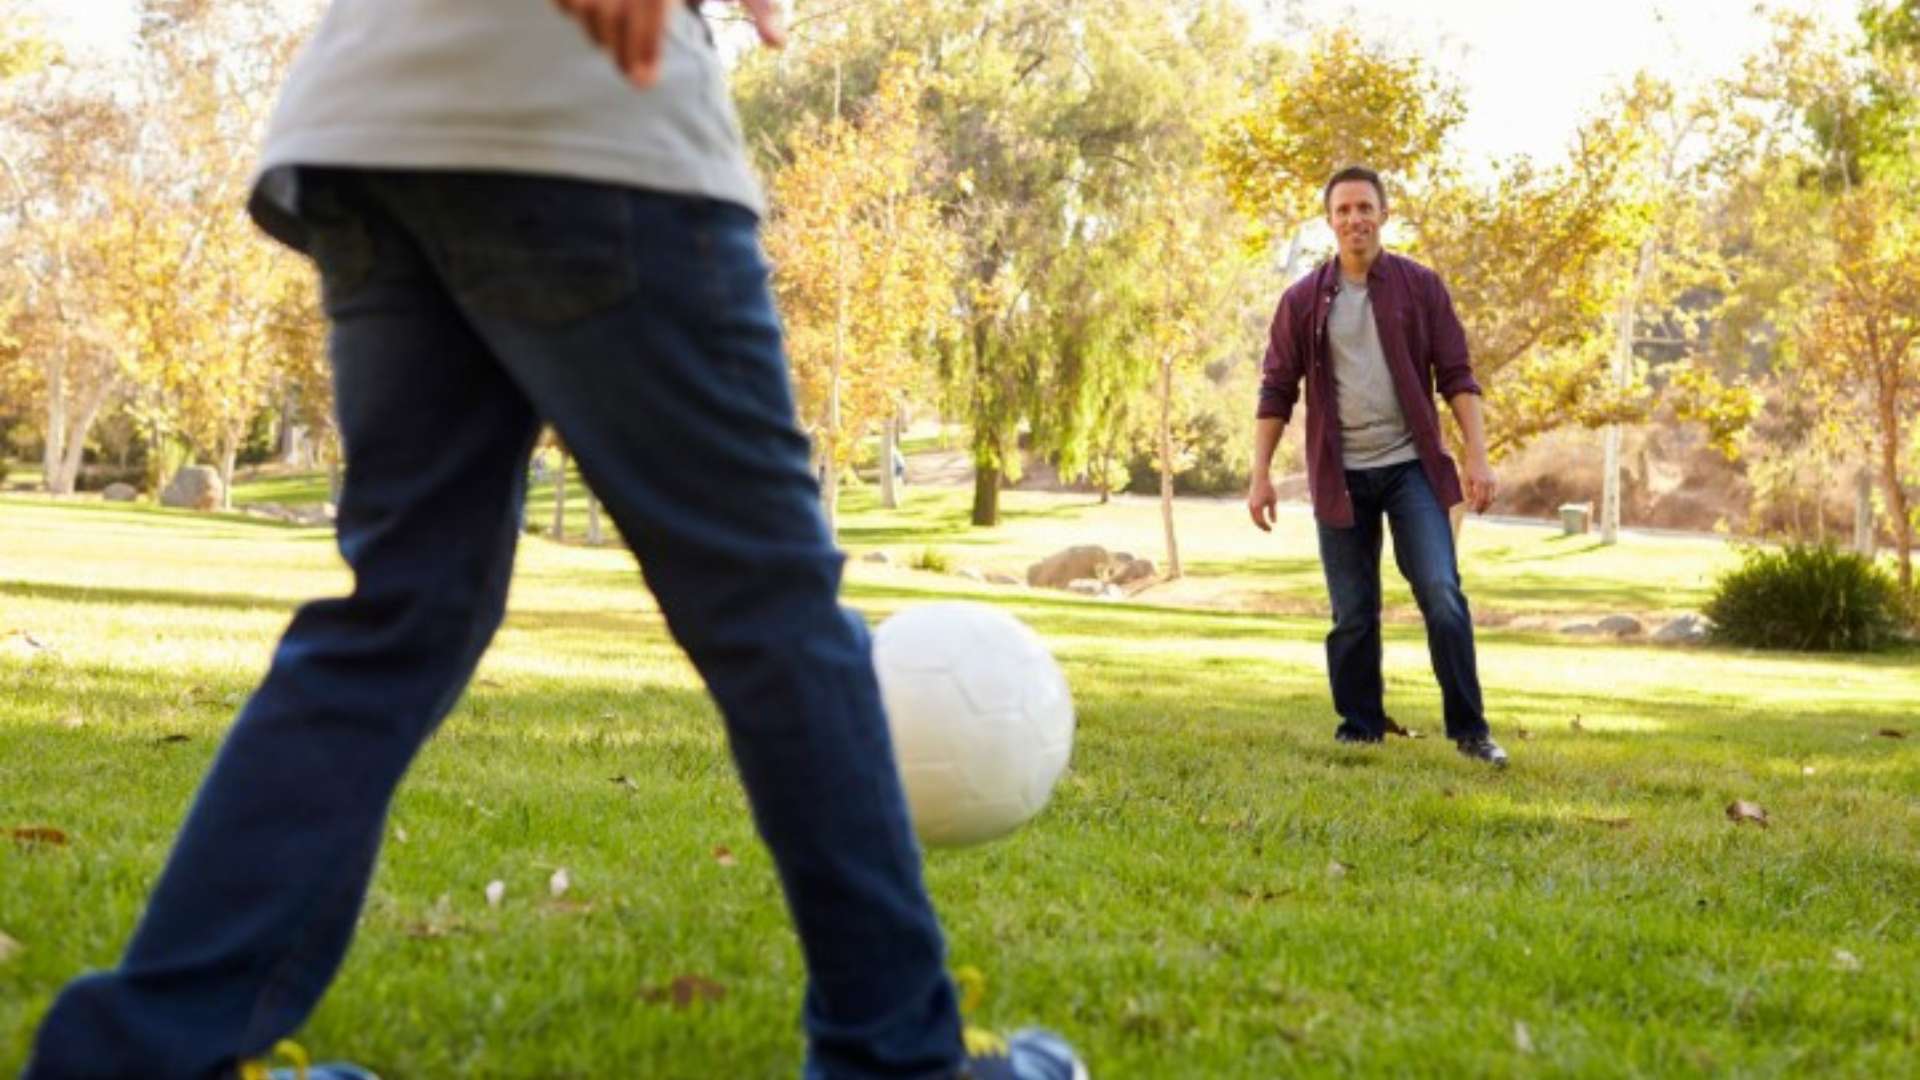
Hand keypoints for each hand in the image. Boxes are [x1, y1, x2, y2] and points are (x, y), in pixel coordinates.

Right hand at [552, 0, 784, 87]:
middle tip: (634, 78)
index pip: (650, 8)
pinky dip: (571, 9)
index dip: (644, 48)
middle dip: (620, 51)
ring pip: (582, 6)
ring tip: (614, 45)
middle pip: (610, 13)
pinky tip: (592, 19)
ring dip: (595, 31)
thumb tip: (779, 44)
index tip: (644, 82)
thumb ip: (759, 5)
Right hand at [1247, 473, 1277, 531]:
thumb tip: (1274, 522)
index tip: (1271, 530)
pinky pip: (1252, 513)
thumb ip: (1272, 512)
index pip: (1261, 521)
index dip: (1265, 526)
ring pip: (1253, 517)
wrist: (1259, 478)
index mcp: (1257, 508)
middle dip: (1262, 526)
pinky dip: (1257, 517)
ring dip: (1259, 522)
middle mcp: (1251, 507)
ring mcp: (1249, 505)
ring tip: (1265, 525)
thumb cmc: (1268, 489)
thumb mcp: (1272, 501)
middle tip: (1268, 530)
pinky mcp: (1250, 502)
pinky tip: (1261, 518)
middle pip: (1256, 521)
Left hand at [1463, 455, 1496, 513]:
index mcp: (1480, 482)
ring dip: (1487, 505)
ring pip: (1492, 498)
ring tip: (1481, 510)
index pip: (1479, 499)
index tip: (1472, 512)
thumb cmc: (1469, 469)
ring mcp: (1494, 482)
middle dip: (1482, 508)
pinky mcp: (1496, 481)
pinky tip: (1485, 502)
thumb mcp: (1465, 480)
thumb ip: (1467, 491)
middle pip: (1487, 500)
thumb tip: (1469, 503)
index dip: (1476, 506)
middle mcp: (1489, 482)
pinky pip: (1495, 493)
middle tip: (1477, 514)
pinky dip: (1491, 499)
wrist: (1478, 458)